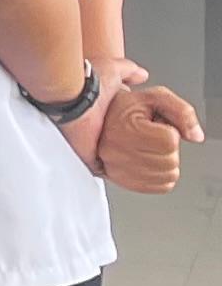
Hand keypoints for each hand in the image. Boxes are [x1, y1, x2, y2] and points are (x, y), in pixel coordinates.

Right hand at [66, 82, 200, 194]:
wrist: (90, 117)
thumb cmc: (122, 107)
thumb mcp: (153, 97)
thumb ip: (181, 111)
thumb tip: (196, 136)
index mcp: (125, 128)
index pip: (170, 141)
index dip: (169, 130)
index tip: (154, 125)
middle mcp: (116, 151)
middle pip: (170, 160)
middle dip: (169, 148)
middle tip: (152, 137)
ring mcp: (117, 168)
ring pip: (168, 176)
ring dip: (165, 161)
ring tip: (148, 148)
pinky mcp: (120, 180)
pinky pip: (160, 187)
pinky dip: (162, 176)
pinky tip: (150, 162)